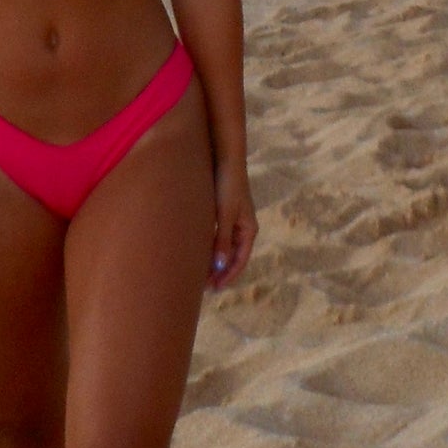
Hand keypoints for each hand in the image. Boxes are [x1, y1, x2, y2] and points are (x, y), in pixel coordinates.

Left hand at [208, 155, 257, 289]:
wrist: (225, 158)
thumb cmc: (227, 185)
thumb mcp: (224, 214)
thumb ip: (222, 240)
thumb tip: (219, 267)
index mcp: (249, 230)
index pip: (240, 261)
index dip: (227, 276)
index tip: (213, 289)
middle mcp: (243, 228)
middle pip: (233, 257)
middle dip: (220, 273)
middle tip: (203, 287)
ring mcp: (234, 221)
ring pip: (225, 249)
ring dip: (214, 262)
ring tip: (199, 274)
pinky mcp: (223, 214)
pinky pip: (219, 238)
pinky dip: (211, 248)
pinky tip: (199, 254)